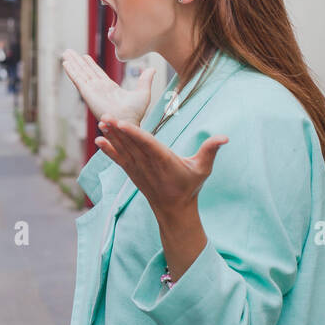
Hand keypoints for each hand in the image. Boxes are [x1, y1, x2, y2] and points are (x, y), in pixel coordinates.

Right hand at [61, 49, 154, 127]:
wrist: (127, 121)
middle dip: (77, 61)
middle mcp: (98, 88)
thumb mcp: (143, 92)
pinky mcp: (88, 92)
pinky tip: (66, 63)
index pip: (97, 73)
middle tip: (69, 51)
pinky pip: (78, 79)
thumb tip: (152, 69)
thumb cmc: (135, 113)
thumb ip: (145, 80)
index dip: (90, 64)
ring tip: (65, 53)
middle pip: (86, 71)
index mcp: (109, 88)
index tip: (84, 56)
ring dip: (73, 63)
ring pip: (80, 73)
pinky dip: (72, 71)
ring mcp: (92, 90)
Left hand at [95, 117, 227, 216]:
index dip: (133, 134)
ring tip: (101, 121)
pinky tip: (99, 140)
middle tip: (105, 115)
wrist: (174, 208)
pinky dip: (108, 150)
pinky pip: (118, 159)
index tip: (122, 124)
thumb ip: (210, 151)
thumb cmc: (189, 186)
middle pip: (131, 144)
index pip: (147, 145)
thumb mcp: (203, 169)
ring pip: (123, 150)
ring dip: (111, 136)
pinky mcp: (132, 172)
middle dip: (117, 130)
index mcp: (164, 161)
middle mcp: (148, 164)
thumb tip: (225, 137)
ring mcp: (138, 169)